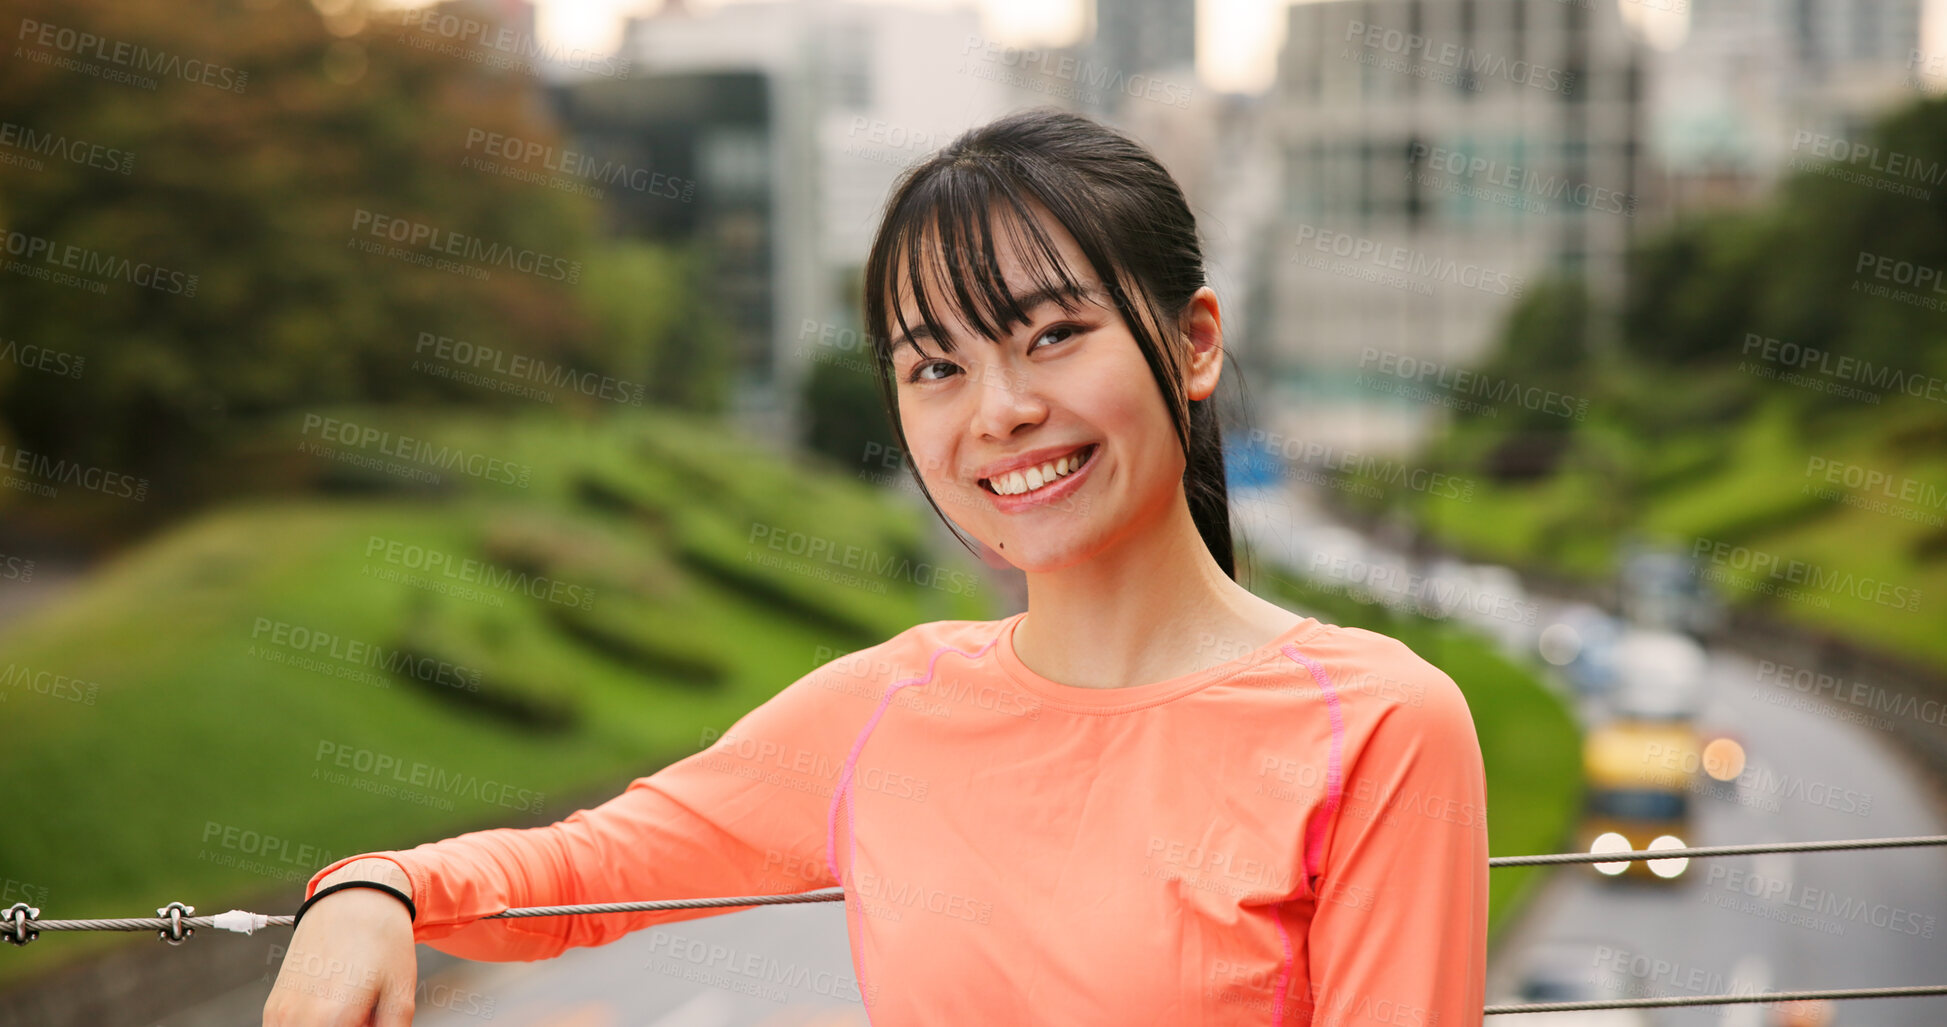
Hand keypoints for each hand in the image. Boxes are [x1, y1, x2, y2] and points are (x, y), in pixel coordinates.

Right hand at [262, 887, 416, 1025]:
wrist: (353, 899)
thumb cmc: (383, 943)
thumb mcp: (401, 994)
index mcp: (330, 1021)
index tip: (370, 1020)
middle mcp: (295, 1022)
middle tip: (366, 1015)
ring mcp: (278, 1016)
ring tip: (354, 1011)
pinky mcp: (272, 1009)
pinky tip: (336, 1009)